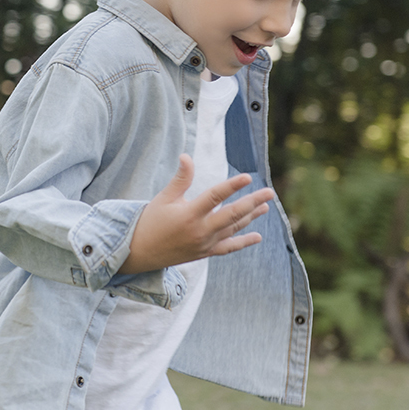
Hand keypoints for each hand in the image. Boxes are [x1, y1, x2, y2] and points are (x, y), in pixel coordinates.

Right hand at [119, 154, 273, 274]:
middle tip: (269, 192)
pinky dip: (243, 242)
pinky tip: (257, 236)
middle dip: (252, 202)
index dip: (231, 186)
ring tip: (265, 206)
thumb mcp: (163, 198)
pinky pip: (228, 248)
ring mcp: (204, 244)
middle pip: (232, 215)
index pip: (214, 197)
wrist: (139, 252)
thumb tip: (187, 156)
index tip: (247, 177)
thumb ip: (180, 179)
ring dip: (250, 217)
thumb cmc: (150, 221)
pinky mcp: (204, 253)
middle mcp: (200, 231)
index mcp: (188, 215)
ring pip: (233, 229)